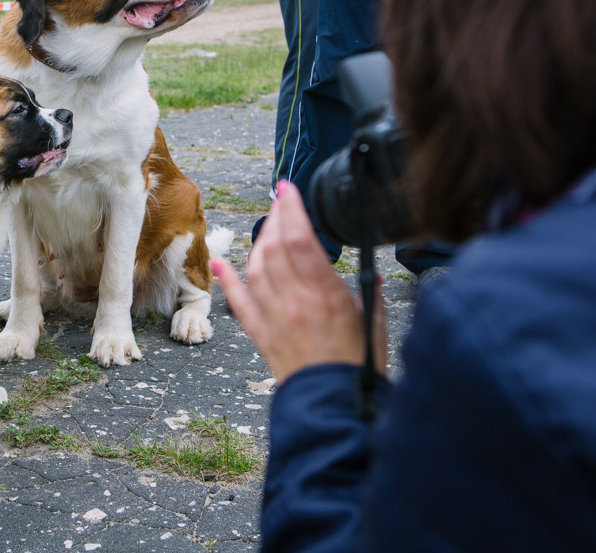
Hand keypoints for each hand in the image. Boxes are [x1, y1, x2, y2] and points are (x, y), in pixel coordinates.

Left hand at [213, 181, 385, 381]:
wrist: (334, 409)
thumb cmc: (361, 369)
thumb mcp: (376, 324)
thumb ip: (369, 294)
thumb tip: (372, 274)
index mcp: (326, 295)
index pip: (302, 239)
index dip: (292, 209)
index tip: (288, 188)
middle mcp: (295, 301)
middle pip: (276, 248)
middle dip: (275, 217)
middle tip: (278, 199)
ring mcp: (274, 318)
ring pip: (256, 268)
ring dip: (258, 242)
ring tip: (266, 226)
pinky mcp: (261, 336)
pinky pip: (239, 303)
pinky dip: (228, 280)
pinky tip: (220, 262)